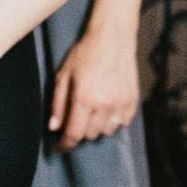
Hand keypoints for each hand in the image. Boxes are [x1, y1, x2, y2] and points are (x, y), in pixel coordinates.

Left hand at [48, 25, 139, 152]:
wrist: (113, 39)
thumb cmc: (85, 55)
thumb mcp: (63, 75)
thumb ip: (57, 103)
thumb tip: (54, 127)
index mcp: (85, 97)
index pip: (74, 133)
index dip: (65, 145)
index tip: (60, 148)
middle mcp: (105, 104)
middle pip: (90, 135)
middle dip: (80, 131)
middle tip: (75, 118)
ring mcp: (121, 103)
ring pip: (107, 132)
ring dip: (97, 127)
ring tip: (92, 111)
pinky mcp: (133, 101)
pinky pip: (122, 123)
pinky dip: (113, 121)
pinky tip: (106, 108)